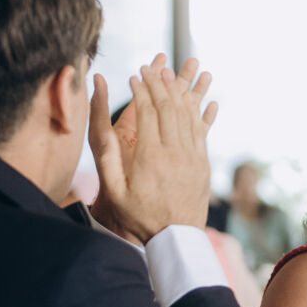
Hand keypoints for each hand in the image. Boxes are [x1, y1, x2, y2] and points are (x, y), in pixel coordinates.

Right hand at [87, 56, 217, 244]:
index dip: (141, 90)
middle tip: (151, 67)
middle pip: (168, 107)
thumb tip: (102, 125)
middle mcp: (175, 152)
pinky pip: (203, 131)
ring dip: (180, 92)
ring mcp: (193, 157)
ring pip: (188, 115)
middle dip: (159, 83)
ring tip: (173, 73)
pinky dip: (200, 112)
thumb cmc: (138, 217)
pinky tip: (201, 99)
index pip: (147, 111)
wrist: (175, 239)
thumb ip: (107, 156)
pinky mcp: (203, 164)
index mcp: (151, 156)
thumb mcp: (114, 190)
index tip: (134, 75)